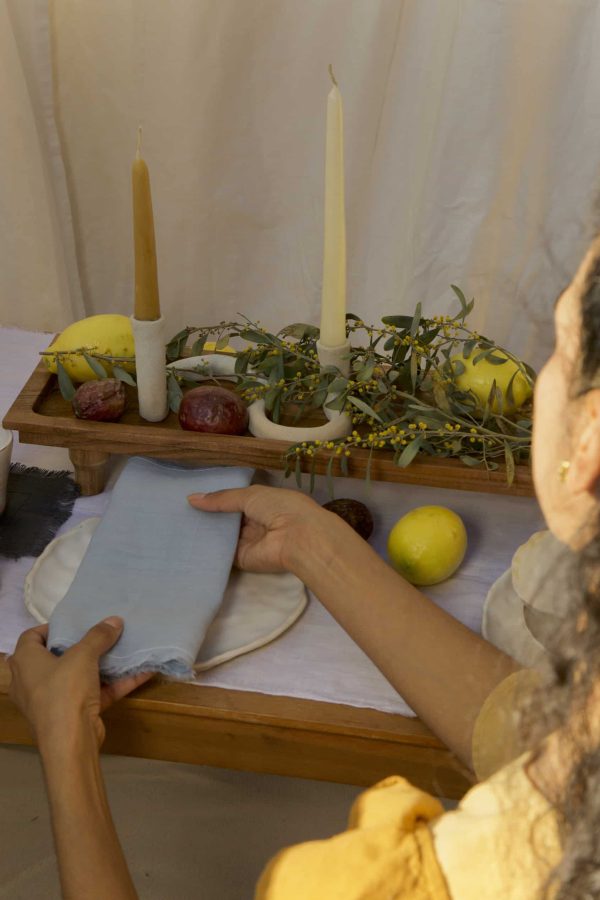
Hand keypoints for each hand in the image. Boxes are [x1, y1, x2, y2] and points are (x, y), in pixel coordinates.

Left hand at [8, 618, 151, 752]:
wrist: (70, 742)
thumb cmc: (64, 691)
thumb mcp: (83, 656)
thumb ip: (98, 636)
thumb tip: (115, 620)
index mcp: (25, 662)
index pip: (32, 637)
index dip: (52, 627)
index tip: (75, 622)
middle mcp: (33, 681)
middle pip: (57, 657)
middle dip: (81, 646)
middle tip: (99, 634)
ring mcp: (53, 700)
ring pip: (79, 677)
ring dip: (103, 665)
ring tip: (122, 648)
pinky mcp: (73, 715)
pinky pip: (95, 693)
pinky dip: (115, 684)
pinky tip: (141, 672)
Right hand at [188, 484, 329, 573]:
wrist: (297, 538)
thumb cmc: (279, 508)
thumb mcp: (250, 495)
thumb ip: (222, 499)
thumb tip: (191, 498)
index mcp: (261, 503)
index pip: (235, 500)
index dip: (216, 499)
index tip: (192, 498)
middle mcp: (254, 522)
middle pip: (227, 519)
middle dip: (207, 516)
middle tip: (180, 512)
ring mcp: (247, 541)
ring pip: (222, 536)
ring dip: (205, 532)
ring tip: (177, 525)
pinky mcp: (242, 559)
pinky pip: (221, 554)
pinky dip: (207, 550)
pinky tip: (186, 544)